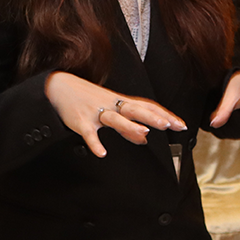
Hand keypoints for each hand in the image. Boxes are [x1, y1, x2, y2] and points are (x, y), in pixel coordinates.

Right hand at [45, 71, 186, 157]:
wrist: (59, 86)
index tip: (180, 124)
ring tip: (144, 134)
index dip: (164, 115)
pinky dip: (95, 143)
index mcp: (121, 102)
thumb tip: (144, 139)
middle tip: (169, 125)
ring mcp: (96, 112)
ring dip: (129, 126)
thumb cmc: (88, 98)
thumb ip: (128, 126)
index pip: (147, 107)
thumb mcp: (111, 109)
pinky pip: (89, 133)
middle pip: (136, 109)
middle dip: (153, 117)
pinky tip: (102, 152)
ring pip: (115, 118)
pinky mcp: (81, 121)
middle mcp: (112, 105)